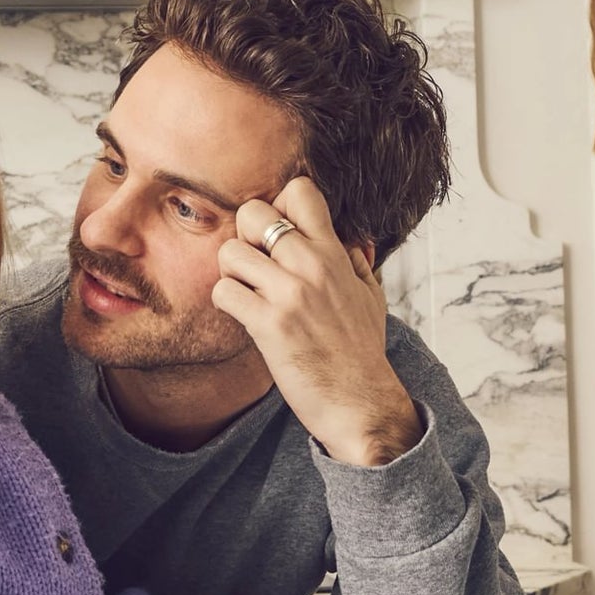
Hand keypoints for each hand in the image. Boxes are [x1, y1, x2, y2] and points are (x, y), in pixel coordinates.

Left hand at [213, 178, 422, 466]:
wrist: (361, 403)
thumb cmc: (362, 353)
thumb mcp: (370, 296)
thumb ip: (355, 262)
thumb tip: (347, 239)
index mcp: (335, 253)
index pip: (300, 191)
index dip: (278, 206)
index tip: (276, 235)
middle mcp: (312, 265)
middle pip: (252, 213)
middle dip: (245, 237)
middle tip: (255, 267)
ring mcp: (290, 294)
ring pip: (230, 252)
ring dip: (232, 274)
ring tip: (250, 295)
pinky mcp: (269, 324)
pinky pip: (224, 291)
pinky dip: (227, 303)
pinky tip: (245, 317)